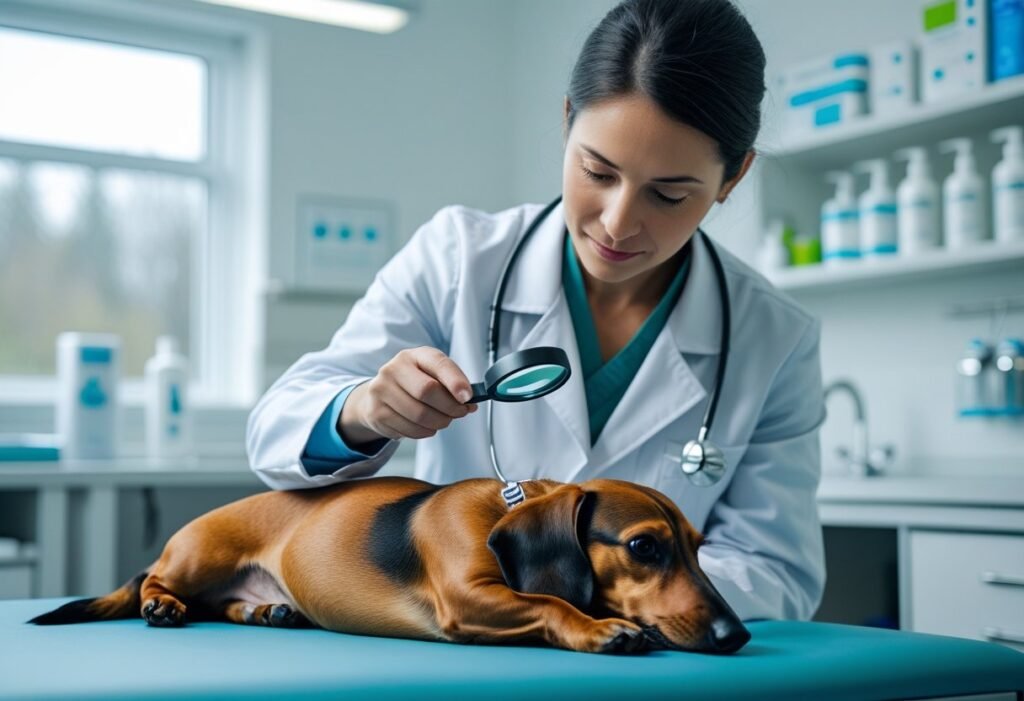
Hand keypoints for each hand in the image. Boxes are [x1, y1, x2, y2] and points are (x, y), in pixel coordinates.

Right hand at [339, 347, 477, 445]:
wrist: (378, 395)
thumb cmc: (413, 383)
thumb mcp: (431, 374)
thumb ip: (452, 384)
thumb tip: (471, 401)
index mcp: (413, 355)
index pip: (438, 364)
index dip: (456, 381)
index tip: (468, 397)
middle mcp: (394, 369)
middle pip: (428, 391)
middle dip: (450, 407)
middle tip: (460, 412)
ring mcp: (382, 390)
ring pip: (420, 415)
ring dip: (439, 423)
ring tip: (444, 420)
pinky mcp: (376, 413)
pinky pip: (410, 429)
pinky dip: (425, 432)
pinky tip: (426, 426)